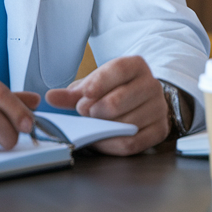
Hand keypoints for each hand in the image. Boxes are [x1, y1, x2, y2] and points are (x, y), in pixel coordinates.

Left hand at [44, 56, 166, 154]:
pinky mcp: (160, 130)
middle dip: (95, 111)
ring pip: (124, 124)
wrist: (143, 102)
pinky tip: (101, 139)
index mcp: (136, 66)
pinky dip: (111, 145)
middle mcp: (152, 85)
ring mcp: (158, 108)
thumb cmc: (115, 91)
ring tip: (94, 125)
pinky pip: (132, 143)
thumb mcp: (95, 86)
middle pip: (119, 100)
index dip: (98, 83)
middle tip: (86, 113)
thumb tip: (50, 97)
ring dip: (102, 129)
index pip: (119, 69)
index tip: (83, 96)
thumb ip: (73, 93)